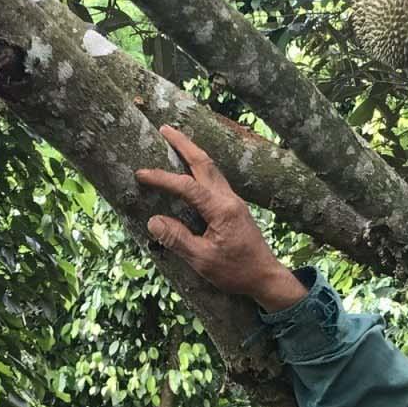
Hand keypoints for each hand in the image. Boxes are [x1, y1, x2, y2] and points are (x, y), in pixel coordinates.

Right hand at [135, 126, 306, 311]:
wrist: (266, 277)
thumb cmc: (236, 272)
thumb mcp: (203, 260)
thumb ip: (177, 239)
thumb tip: (153, 220)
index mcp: (221, 209)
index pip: (187, 186)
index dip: (163, 178)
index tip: (141, 174)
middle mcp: (229, 199)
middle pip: (205, 162)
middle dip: (184, 144)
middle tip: (164, 129)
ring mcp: (234, 201)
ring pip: (212, 168)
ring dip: (193, 152)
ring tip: (175, 141)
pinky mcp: (235, 208)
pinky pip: (215, 179)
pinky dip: (200, 168)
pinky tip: (191, 169)